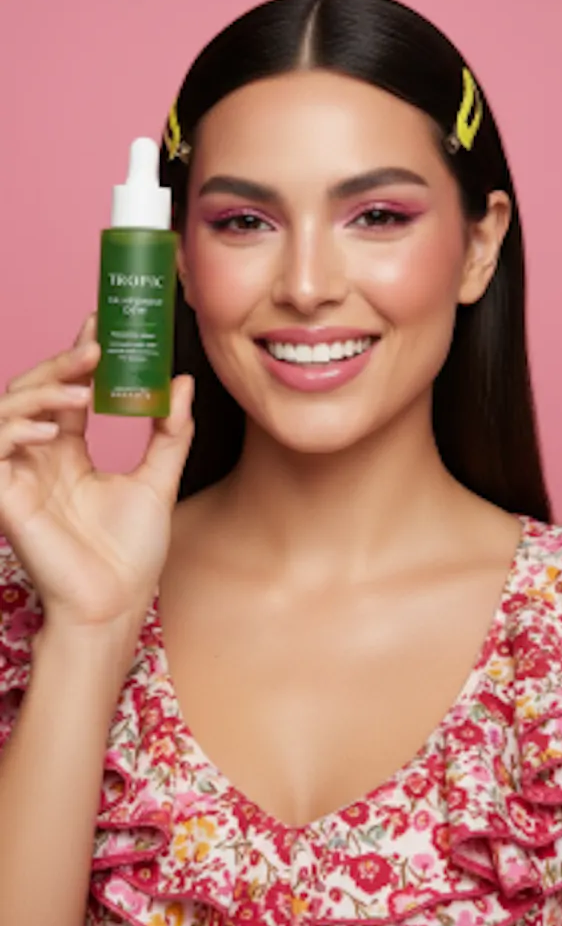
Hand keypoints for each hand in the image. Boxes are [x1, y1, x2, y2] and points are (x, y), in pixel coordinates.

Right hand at [0, 314, 194, 635]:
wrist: (116, 603)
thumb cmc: (130, 553)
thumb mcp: (159, 480)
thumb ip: (170, 433)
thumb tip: (181, 382)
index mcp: (68, 454)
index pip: (65, 393)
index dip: (78, 357)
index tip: (103, 323)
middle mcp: (38, 459)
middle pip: (33, 393)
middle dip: (61, 365)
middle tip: (96, 346)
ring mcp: (18, 476)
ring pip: (8, 412)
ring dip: (42, 394)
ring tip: (82, 392)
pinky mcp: (5, 498)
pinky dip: (16, 432)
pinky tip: (50, 431)